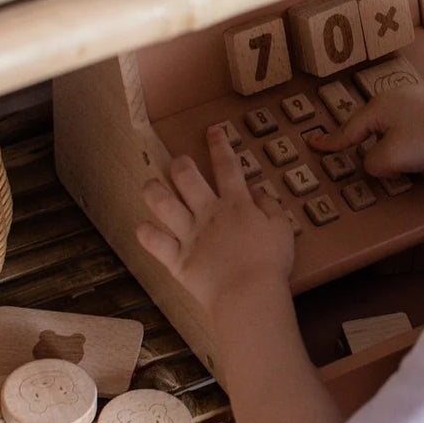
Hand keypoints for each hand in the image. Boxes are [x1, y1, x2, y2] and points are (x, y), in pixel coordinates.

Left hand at [136, 126, 294, 309]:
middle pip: (187, 178)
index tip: (212, 129)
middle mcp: (208, 213)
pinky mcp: (177, 259)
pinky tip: (142, 227)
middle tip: (180, 162)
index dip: (219, 144)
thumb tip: (256, 189)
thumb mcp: (282, 228)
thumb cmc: (270, 262)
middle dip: (181, 164)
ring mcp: (189, 235)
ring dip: (154, 190)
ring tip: (151, 184)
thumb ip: (269, 205)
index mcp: (236, 204)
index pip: (227, 166)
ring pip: (163, 203)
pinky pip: (154, 242)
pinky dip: (145, 233)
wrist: (249, 293)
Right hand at [309, 84, 423, 176]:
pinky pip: (418, 124)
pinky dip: (418, 139)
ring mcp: (420, 96)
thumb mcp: (390, 159)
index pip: (348, 129)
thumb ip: (372, 162)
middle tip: (374, 162)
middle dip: (372, 145)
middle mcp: (396, 96)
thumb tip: (375, 161)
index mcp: (378, 107)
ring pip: (397, 125)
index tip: (314, 144)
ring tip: (411, 161)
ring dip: (398, 144)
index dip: (331, 142)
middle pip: (374, 126)